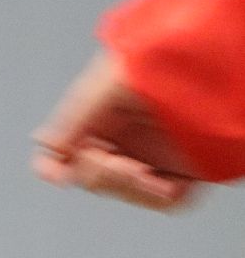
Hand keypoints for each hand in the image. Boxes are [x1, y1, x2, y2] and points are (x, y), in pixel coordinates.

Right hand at [33, 50, 198, 210]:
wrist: (214, 56)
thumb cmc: (161, 59)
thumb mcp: (106, 84)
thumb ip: (72, 118)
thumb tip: (43, 147)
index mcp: (101, 117)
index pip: (65, 151)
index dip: (55, 166)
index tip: (55, 174)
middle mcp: (126, 137)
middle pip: (93, 177)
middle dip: (101, 175)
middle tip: (117, 163)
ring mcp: (156, 155)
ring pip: (127, 191)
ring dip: (128, 189)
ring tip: (141, 173)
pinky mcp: (188, 169)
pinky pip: (169, 201)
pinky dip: (160, 196)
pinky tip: (163, 182)